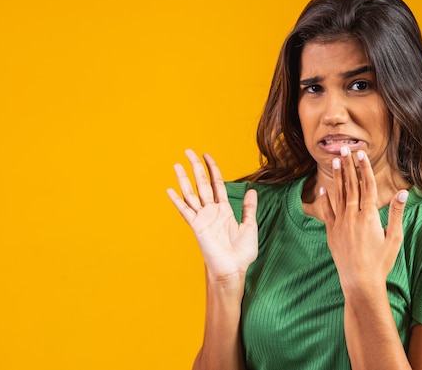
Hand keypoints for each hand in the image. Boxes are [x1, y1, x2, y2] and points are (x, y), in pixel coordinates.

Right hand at [167, 149, 257, 281]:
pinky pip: (185, 211)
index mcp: (224, 210)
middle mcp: (211, 211)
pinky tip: (169, 190)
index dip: (212, 168)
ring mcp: (203, 218)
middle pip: (202, 183)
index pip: (217, 183)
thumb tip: (252, 190)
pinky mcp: (197, 226)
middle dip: (196, 167)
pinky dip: (177, 201)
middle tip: (188, 151)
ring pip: (192, 193)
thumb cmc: (241, 253)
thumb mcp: (250, 226)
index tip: (206, 155)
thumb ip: (249, 208)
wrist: (233, 269)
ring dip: (184, 179)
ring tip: (177, 164)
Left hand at [319, 148, 407, 290]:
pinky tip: (323, 189)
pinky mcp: (331, 233)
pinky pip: (327, 212)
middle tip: (344, 148)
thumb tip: (403, 192)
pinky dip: (325, 199)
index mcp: (369, 216)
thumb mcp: (394, 238)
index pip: (367, 186)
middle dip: (348, 165)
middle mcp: (353, 216)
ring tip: (334, 161)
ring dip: (337, 177)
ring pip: (338, 195)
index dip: (364, 168)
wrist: (360, 282)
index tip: (361, 154)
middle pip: (351, 185)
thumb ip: (396, 213)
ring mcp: (340, 224)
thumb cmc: (381, 262)